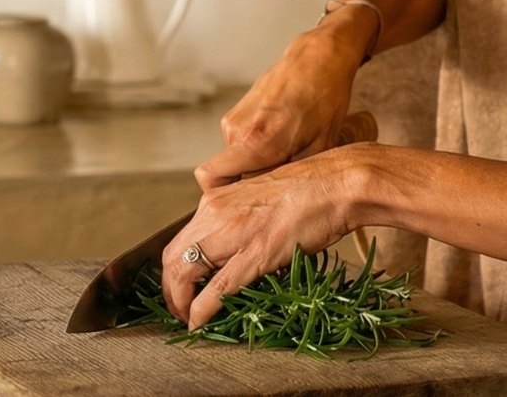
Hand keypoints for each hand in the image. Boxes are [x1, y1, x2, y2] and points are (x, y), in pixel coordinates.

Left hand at [163, 145, 369, 328]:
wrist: (336, 184)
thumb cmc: (309, 190)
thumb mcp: (259, 199)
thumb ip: (240, 218)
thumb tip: (235, 243)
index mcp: (216, 201)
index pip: (180, 239)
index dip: (174, 268)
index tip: (181, 286)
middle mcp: (215, 214)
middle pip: (172, 257)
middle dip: (170, 288)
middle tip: (178, 307)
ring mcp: (232, 234)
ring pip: (184, 272)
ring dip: (179, 301)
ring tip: (186, 318)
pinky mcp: (254, 255)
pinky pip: (216, 288)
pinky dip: (200, 310)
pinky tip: (198, 322)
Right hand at [193, 10, 374, 190]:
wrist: (317, 59)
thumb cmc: (324, 98)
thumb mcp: (320, 147)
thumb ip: (293, 177)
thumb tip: (280, 200)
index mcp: (255, 142)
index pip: (211, 180)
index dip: (227, 196)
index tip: (248, 201)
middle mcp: (236, 131)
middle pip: (230, 175)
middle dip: (253, 182)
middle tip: (284, 176)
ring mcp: (233, 119)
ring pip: (238, 159)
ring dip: (259, 162)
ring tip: (289, 150)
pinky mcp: (235, 112)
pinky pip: (241, 143)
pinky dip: (258, 146)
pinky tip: (283, 136)